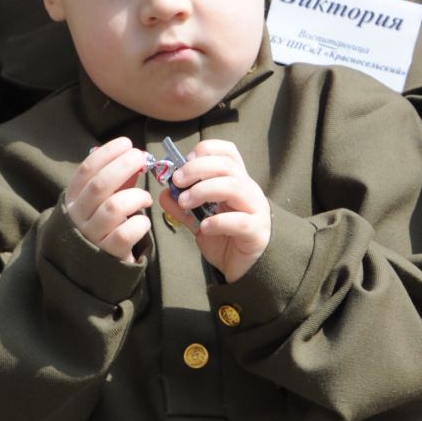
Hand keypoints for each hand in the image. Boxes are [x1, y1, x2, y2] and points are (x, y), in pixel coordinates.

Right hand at [63, 137, 152, 262]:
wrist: (91, 271)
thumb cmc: (100, 225)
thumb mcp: (98, 202)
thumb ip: (114, 181)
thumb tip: (134, 157)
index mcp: (73, 198)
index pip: (86, 170)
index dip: (107, 153)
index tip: (126, 143)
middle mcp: (78, 217)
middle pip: (100, 185)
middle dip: (123, 166)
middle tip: (141, 158)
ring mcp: (91, 236)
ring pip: (114, 207)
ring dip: (136, 196)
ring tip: (146, 198)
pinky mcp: (108, 255)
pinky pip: (126, 233)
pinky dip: (140, 223)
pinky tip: (144, 221)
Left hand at [167, 139, 270, 282]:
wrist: (246, 269)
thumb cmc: (225, 238)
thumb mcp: (198, 220)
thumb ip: (182, 207)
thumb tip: (164, 193)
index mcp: (236, 180)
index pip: (227, 151)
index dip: (205, 151)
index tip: (183, 163)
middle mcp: (248, 189)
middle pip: (226, 165)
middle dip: (197, 168)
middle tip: (177, 181)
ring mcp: (255, 209)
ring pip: (234, 186)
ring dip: (204, 190)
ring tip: (185, 202)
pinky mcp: (257, 231)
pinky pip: (240, 221)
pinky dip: (219, 221)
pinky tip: (204, 227)